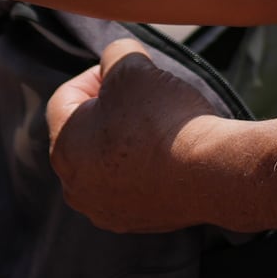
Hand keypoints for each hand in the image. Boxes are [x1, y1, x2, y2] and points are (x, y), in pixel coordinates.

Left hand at [47, 39, 241, 232]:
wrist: (211, 172)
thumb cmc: (164, 118)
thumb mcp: (132, 66)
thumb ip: (113, 54)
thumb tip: (114, 58)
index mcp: (64, 147)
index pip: (66, 98)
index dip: (96, 75)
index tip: (126, 72)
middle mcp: (76, 187)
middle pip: (85, 133)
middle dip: (109, 110)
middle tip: (142, 96)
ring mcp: (105, 210)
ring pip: (107, 162)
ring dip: (125, 141)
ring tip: (158, 125)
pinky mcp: (136, 223)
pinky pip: (132, 186)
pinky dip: (145, 168)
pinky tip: (170, 154)